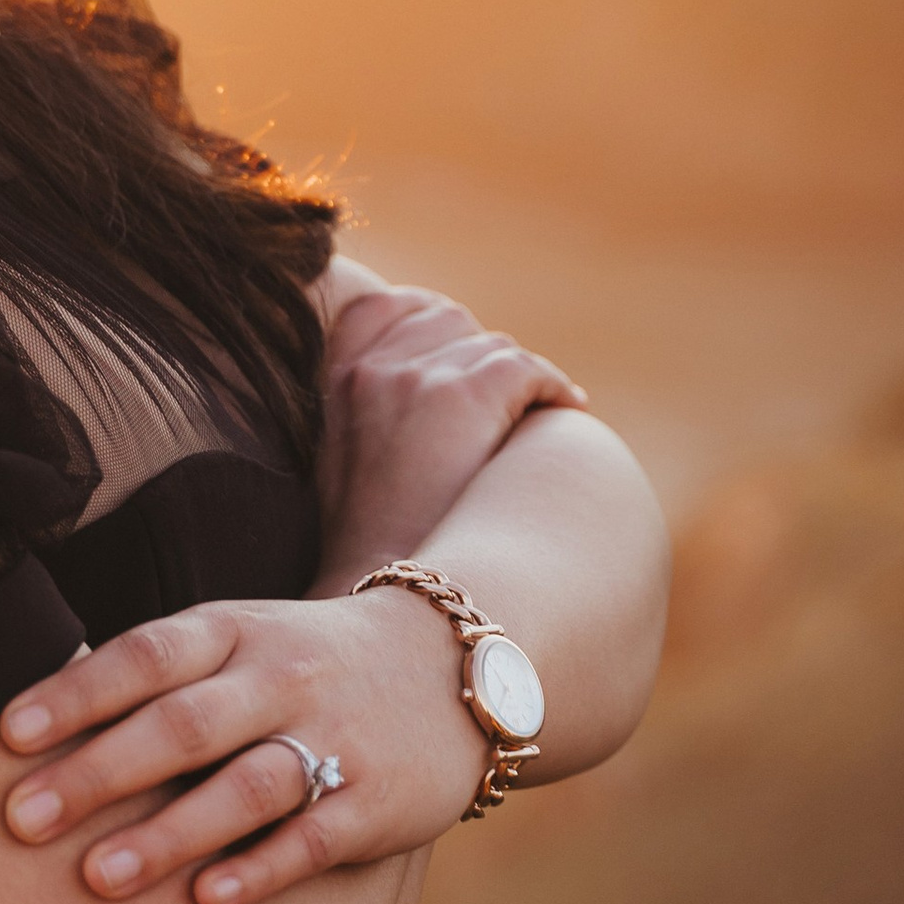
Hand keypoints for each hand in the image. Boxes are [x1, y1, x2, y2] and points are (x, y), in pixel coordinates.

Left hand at [0, 588, 486, 903]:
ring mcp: (336, 736)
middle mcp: (282, 677)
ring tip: (96, 878)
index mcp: (235, 630)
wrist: (455, 666)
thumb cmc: (302, 664)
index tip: (5, 736)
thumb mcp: (238, 638)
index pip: (146, 655)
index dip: (76, 694)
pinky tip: (207, 901)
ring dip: (169, 832)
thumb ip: (153, 673)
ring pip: (246, 784)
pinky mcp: (379, 799)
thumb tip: (27, 723)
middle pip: (182, 724)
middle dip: (98, 772)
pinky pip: (315, 836)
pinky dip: (261, 868)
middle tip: (20, 821)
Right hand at [311, 257, 584, 580]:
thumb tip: (421, 403)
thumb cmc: (368, 547)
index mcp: (337, 379)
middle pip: (447, 320)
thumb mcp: (340, 463)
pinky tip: (567, 409)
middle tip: (504, 394)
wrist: (385, 596)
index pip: (384, 306)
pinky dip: (552, 386)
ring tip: (536, 409)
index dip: (427, 323)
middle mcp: (375, 368)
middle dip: (477, 354)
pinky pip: (527, 368)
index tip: (455, 356)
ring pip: (492, 347)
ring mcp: (420, 378)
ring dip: (517, 377)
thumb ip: (366, 413)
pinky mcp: (468, 396)